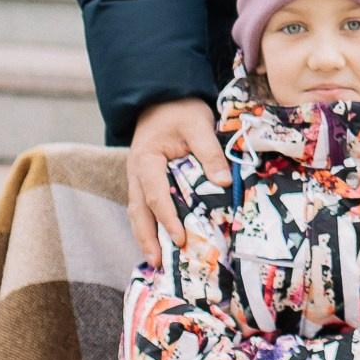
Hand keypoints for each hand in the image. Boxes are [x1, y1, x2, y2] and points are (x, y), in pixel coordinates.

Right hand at [126, 99, 219, 259]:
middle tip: (159, 263)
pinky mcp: (146, 179)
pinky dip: (149, 224)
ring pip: (137, 211)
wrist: (164, 95)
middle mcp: (136, 172)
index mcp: (146, 160)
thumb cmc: (181, 109)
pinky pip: (144, 205)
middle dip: (147, 239)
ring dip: (145, 236)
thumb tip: (223, 183)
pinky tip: (159, 240)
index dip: (168, 219)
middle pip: (138, 211)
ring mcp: (138, 177)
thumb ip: (210, 153)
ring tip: (157, 260)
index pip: (156, 195)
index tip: (181, 238)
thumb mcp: (199, 125)